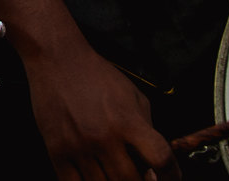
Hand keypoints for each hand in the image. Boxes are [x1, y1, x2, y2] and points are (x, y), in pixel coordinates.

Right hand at [22, 43, 178, 180]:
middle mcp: (104, 136)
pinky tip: (94, 178)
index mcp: (127, 121)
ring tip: (116, 175)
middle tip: (141, 177)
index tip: (170, 179)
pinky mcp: (56, 150)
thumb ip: (147, 130)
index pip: (160, 159)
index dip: (172, 176)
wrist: (57, 59)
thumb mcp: (133, 96)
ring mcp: (78, 146)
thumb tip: (153, 164)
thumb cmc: (97, 75)